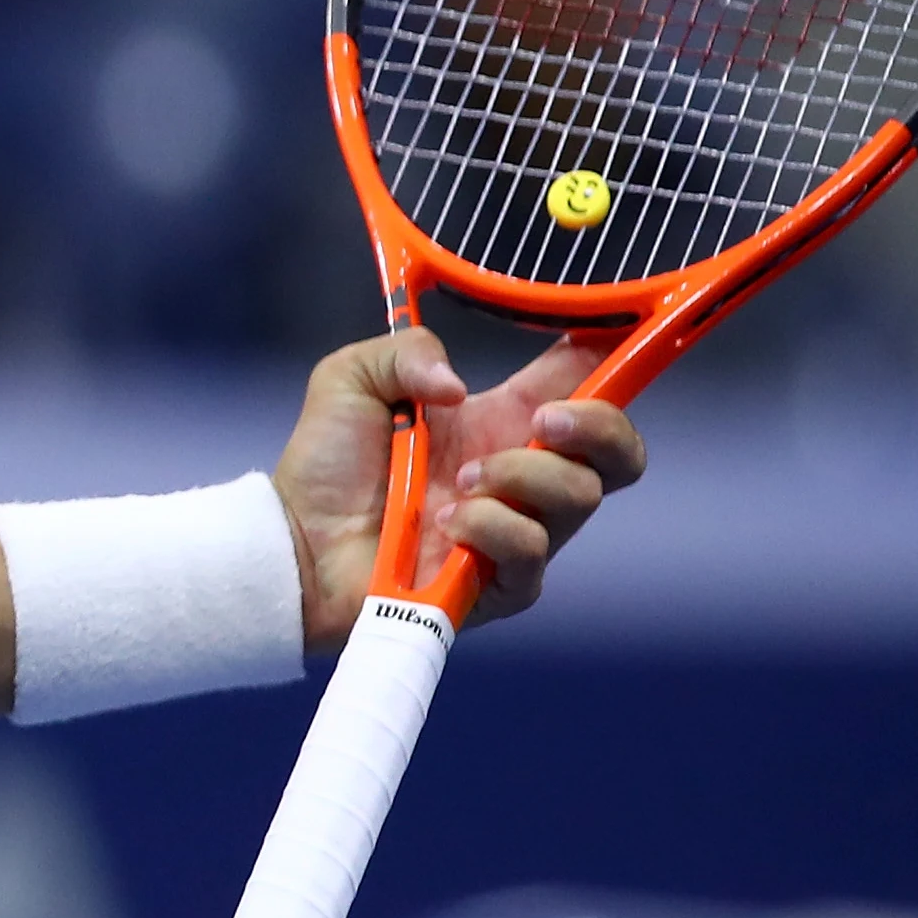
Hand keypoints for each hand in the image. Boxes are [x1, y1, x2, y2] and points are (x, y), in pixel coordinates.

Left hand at [269, 330, 648, 646]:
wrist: (294, 542)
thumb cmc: (327, 464)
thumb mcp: (353, 378)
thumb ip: (406, 352)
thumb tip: (456, 383)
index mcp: (504, 421)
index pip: (588, 384)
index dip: (618, 357)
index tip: (624, 333)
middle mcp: (525, 476)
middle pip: (622, 453)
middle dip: (600, 427)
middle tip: (543, 422)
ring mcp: (520, 531)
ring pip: (579, 498)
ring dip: (520, 478)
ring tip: (457, 479)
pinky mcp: (502, 583)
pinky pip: (532, 552)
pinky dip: (490, 528)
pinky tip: (446, 524)